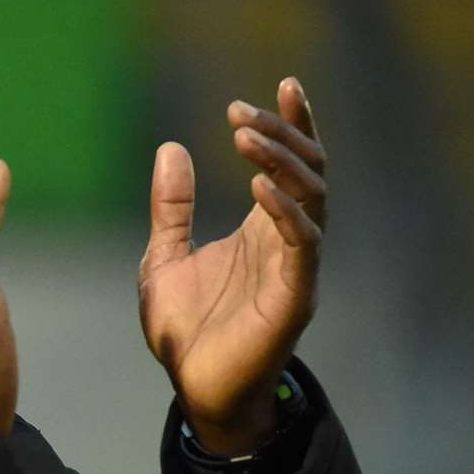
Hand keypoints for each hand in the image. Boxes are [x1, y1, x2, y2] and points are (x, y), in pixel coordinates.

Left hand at [138, 77, 326, 455]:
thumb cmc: (185, 331)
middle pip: (306, 171)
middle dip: (280, 135)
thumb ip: (171, 208)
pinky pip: (302, 245)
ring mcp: (295, 267)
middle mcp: (287, 241)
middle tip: (241, 112)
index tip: (283, 83)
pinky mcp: (294, 297)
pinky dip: (284, 212)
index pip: (290, 165)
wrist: (193, 389)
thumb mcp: (163, 257)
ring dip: (280, 163)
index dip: (291, 124)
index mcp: (262, 230)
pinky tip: (259, 187)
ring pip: (310, 199)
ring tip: (245, 136)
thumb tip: (171, 148)